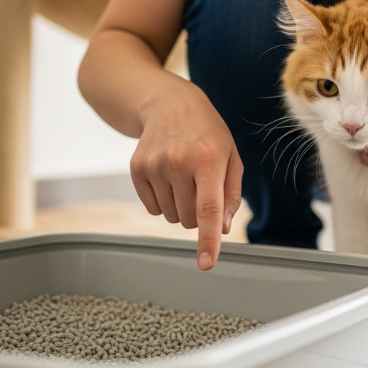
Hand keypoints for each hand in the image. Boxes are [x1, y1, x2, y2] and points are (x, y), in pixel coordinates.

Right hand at [130, 91, 243, 269]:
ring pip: (171, 217)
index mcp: (209, 159)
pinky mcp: (136, 168)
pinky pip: (152, 209)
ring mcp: (154, 165)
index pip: (209, 209)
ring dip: (181, 207)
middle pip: (190, 219)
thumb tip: (222, 229)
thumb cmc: (208, 135)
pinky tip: (167, 177)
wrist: (169, 104)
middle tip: (201, 186)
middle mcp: (178, 162)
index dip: (208, 240)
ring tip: (185, 177)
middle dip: (200, 214)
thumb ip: (231, 195)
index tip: (206, 263)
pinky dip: (162, 201)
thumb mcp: (231, 157)